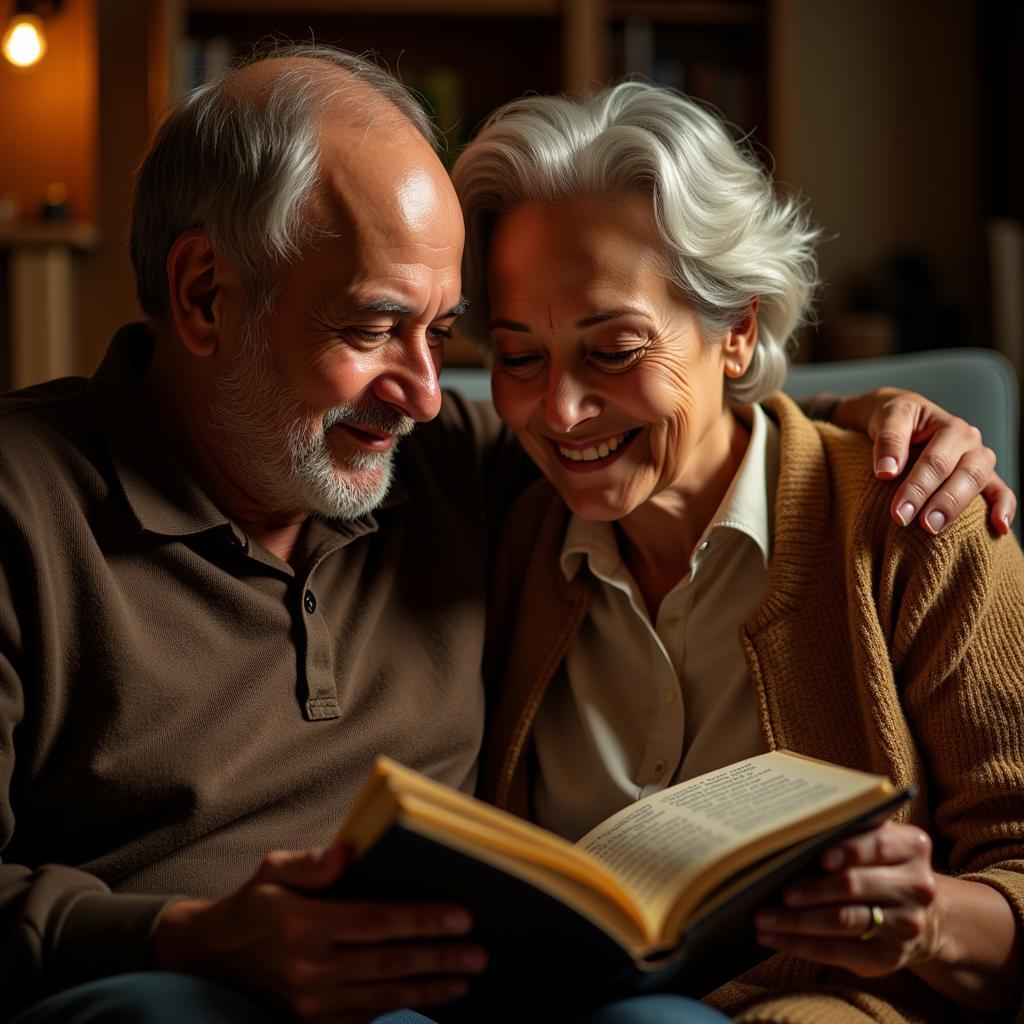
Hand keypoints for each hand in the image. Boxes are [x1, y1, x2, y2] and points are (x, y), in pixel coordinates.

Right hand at [151, 843, 485, 1021]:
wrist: (213, 956)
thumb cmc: (255, 903)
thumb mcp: (273, 869)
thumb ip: (313, 862)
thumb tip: (350, 852)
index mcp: (301, 924)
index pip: (375, 921)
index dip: (421, 919)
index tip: (460, 916)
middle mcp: (307, 969)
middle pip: (388, 963)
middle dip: (438, 956)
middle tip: (478, 951)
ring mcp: (310, 1004)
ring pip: (383, 996)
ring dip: (430, 986)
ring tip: (466, 975)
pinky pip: (366, 1017)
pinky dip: (402, 1006)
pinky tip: (432, 994)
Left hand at [753, 822, 939, 977]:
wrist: (918, 914)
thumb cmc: (876, 864)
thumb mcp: (874, 840)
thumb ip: (847, 829)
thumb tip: (789, 829)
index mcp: (912, 846)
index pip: (877, 844)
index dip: (847, 851)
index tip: (819, 857)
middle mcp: (916, 886)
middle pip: (854, 885)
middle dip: (811, 889)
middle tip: (777, 892)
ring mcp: (906, 924)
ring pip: (843, 921)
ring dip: (797, 921)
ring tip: (763, 918)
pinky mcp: (890, 957)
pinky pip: (839, 952)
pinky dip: (800, 945)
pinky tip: (773, 938)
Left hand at [833, 388, 1016, 535]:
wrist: (903, 419)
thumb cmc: (896, 419)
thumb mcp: (888, 419)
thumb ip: (889, 441)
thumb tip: (887, 471)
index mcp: (951, 427)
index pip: (935, 461)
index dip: (917, 488)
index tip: (898, 513)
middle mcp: (971, 443)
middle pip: (963, 474)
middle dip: (940, 503)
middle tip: (919, 525)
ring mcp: (979, 461)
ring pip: (981, 484)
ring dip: (959, 508)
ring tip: (934, 529)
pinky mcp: (984, 477)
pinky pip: (1001, 491)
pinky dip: (1004, 508)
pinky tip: (1000, 528)